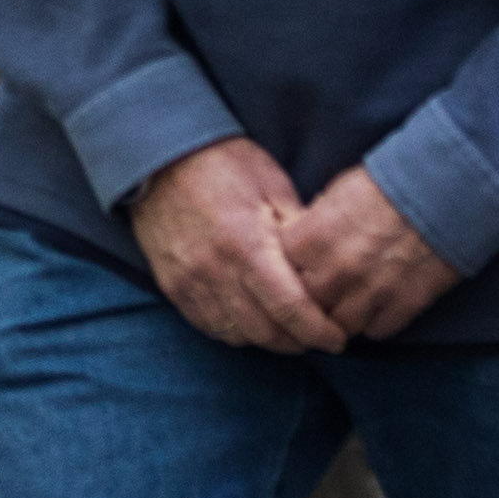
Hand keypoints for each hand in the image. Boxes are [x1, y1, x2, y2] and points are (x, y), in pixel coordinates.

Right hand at [128, 140, 340, 354]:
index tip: (337, 338)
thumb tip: (327, 263)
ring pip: (237, 335)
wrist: (160, 156)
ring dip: (267, 340)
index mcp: (249, 244)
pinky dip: (235, 332)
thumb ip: (299, 229)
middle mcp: (217, 271)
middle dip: (298, 342)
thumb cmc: (224, 163)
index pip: (291, 308)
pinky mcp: (173, 285)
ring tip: (286, 331)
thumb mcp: (273, 185)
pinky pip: (208, 326)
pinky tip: (250, 322)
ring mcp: (191, 281)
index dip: (320, 331)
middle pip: (266, 332)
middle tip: (317, 336)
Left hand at [281, 171, 456, 343]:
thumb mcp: (335, 195)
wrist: (445, 187)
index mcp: (312, 239)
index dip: (286, 273)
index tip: (294, 270)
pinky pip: (376, 332)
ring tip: (347, 305)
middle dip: (310, 301)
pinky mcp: (403, 306)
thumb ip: (311, 228)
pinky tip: (377, 306)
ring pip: (339, 328)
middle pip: (305, 308)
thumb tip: (298, 249)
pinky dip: (374, 323)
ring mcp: (370, 293)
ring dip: (340, 319)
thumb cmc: (387, 183)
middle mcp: (336, 272)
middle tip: (318, 294)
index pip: (277, 274)